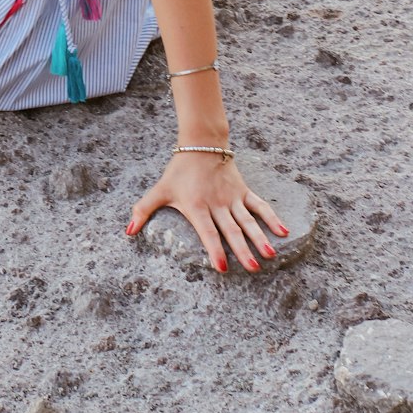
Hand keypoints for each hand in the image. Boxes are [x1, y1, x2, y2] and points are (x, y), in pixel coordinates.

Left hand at [125, 153, 288, 271]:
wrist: (200, 144)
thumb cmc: (178, 171)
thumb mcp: (159, 190)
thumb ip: (143, 210)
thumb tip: (128, 231)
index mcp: (197, 207)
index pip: (207, 232)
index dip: (214, 249)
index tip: (223, 267)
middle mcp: (217, 204)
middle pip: (232, 230)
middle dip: (243, 250)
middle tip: (253, 268)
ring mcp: (232, 198)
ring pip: (248, 221)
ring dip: (260, 237)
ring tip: (270, 254)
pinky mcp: (243, 191)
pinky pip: (260, 205)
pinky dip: (272, 217)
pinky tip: (284, 231)